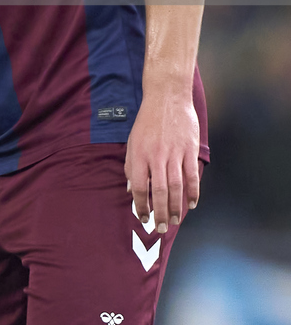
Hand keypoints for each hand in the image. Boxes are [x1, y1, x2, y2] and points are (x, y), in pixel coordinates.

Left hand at [125, 92, 199, 232]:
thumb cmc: (148, 120)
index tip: (143, 218)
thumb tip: (131, 190)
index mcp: (140, 154)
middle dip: (160, 213)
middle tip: (161, 228)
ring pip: (176, 187)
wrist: (167, 97)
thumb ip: (131, 165)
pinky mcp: (189, 149)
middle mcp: (157, 156)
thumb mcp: (133, 141)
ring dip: (176, 206)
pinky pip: (191, 175)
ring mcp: (174, 153)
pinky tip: (192, 204)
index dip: (141, 206)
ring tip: (175, 220)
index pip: (139, 187)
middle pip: (158, 191)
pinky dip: (193, 192)